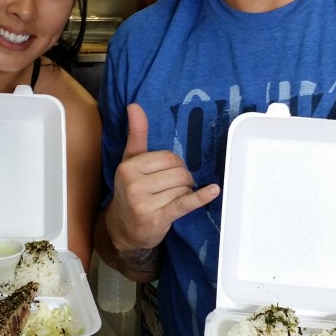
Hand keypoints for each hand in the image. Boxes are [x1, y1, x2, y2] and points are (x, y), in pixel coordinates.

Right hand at [107, 103, 219, 252]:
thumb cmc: (130, 191)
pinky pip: (185, 203)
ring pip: (183, 188)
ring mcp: (144, 203)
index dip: (174, 165)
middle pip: (178, 172)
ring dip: (183, 194)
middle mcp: (133, 184)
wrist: (122, 229)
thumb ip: (136, 134)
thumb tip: (134, 106)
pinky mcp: (157, 218)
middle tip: (169, 190)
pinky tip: (213, 190)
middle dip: (181, 180)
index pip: (168, 157)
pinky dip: (201, 197)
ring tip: (168, 200)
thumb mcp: (130, 162)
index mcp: (128, 167)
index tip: (165, 175)